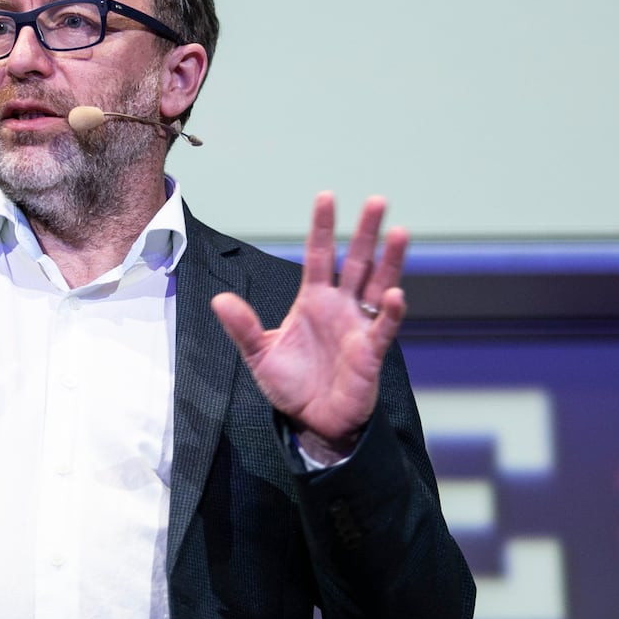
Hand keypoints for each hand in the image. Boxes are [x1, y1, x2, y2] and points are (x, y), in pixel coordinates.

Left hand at [211, 192, 407, 463]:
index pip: (320, 255)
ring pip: (377, 284)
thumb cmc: (291, 386)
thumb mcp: (259, 354)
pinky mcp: (370, 352)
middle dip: (366, 232)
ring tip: (398, 232)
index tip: (327, 197)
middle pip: (357, 261)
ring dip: (389, 260)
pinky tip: (394, 294)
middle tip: (378, 201)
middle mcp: (340, 306)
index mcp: (313, 300)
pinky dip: (389, 311)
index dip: (323, 227)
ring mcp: (358, 326)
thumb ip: (243, 327)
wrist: (312, 421)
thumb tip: (220, 299)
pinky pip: (383, 327)